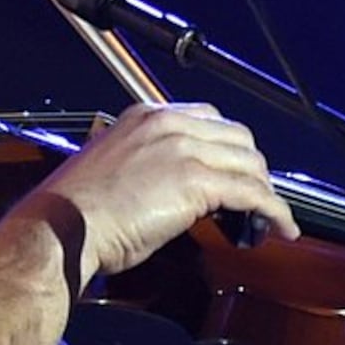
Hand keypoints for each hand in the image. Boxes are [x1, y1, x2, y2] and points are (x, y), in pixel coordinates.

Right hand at [4, 102, 295, 290]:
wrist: (62, 228)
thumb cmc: (77, 211)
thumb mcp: (113, 168)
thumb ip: (148, 164)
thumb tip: (172, 185)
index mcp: (146, 116)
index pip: (208, 119)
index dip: (231, 148)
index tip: (237, 169)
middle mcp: (167, 124)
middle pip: (237, 137)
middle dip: (254, 167)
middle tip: (258, 197)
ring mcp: (183, 150)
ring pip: (250, 163)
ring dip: (267, 191)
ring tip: (271, 217)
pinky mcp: (196, 182)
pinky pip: (254, 194)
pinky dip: (276, 211)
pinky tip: (282, 227)